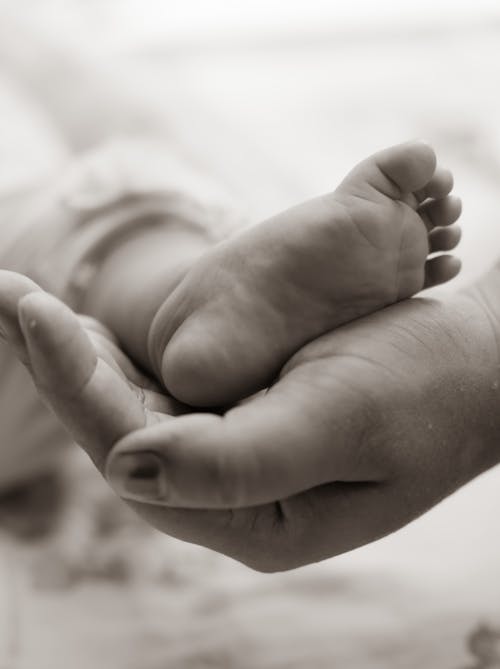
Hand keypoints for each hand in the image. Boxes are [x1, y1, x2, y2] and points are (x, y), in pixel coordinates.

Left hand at [1, 270, 497, 570]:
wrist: (475, 368)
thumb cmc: (424, 387)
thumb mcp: (339, 418)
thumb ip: (237, 460)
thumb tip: (123, 465)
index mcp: (256, 519)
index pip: (134, 454)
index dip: (75, 384)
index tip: (31, 309)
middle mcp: (238, 503)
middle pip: (122, 437)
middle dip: (62, 368)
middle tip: (13, 295)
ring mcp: (243, 468)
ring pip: (138, 417)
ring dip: (84, 364)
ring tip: (38, 310)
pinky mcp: (252, 432)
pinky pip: (169, 402)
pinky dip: (126, 364)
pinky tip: (99, 334)